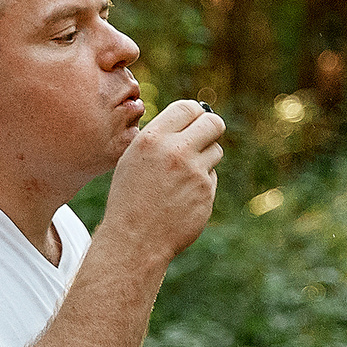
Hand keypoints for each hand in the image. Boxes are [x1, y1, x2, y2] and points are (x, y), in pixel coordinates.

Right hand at [103, 99, 223, 262]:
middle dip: (212, 127)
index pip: (187, 107)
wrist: (134, 239)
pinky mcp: (206, 193)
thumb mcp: (133, 159)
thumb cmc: (130, 198)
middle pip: (213, 122)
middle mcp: (176, 152)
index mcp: (153, 139)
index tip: (195, 120)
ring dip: (205, 158)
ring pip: (216, 151)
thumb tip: (191, 118)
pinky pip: (212, 177)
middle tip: (205, 137)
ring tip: (183, 176)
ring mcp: (194, 173)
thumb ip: (160, 137)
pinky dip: (202, 183)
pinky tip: (182, 197)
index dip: (195, 112)